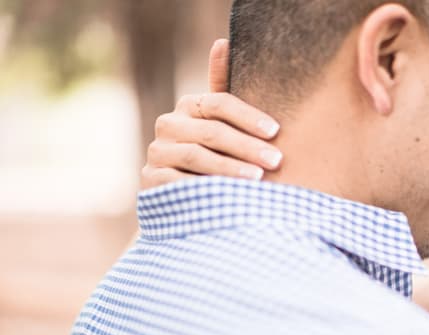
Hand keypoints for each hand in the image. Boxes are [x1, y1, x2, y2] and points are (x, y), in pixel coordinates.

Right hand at [140, 39, 282, 189]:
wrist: (185, 194)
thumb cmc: (217, 154)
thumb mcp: (222, 123)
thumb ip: (224, 88)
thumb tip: (222, 42)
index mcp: (189, 107)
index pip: (219, 103)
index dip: (248, 117)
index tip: (276, 131)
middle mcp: (168, 125)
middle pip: (211, 132)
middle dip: (247, 147)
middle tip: (276, 160)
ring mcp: (157, 153)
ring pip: (196, 157)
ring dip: (230, 169)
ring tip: (258, 179)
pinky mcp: (151, 181)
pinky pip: (179, 184)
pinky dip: (206, 189)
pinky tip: (230, 197)